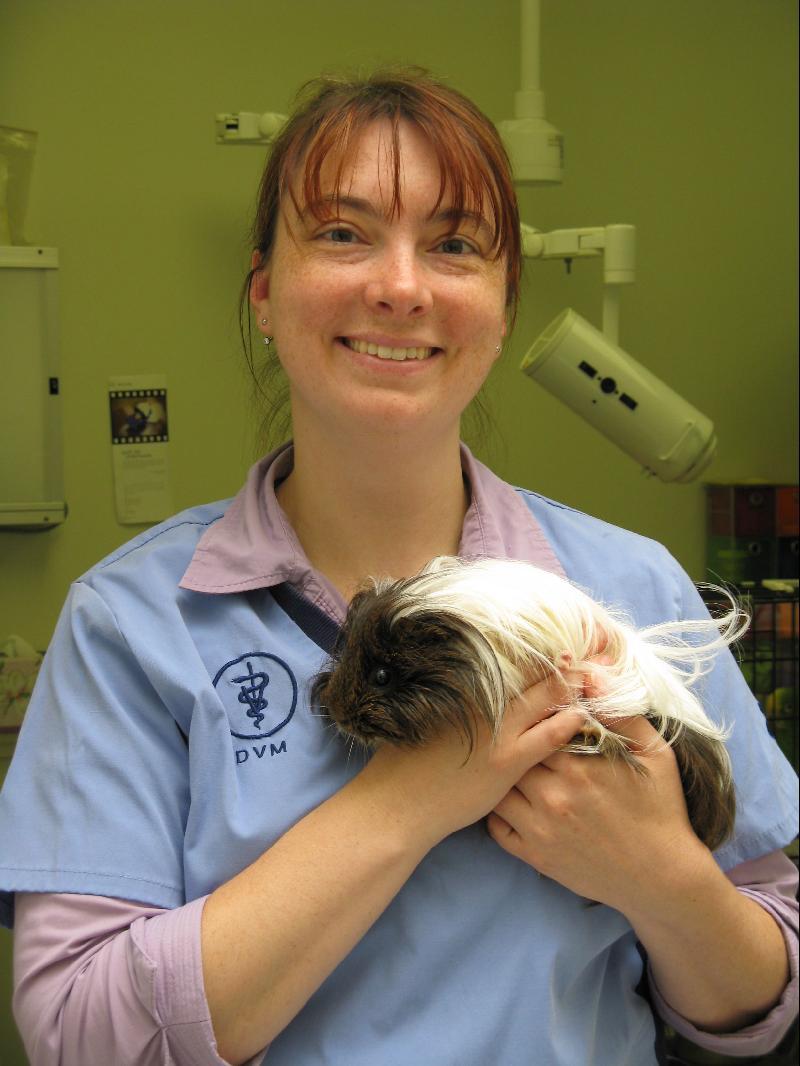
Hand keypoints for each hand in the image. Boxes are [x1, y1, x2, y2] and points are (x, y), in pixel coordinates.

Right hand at [356, 674, 588, 848]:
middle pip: (530, 675)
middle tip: (585, 653)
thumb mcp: (418, 717)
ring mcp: (497, 733)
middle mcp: (482, 704)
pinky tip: (584, 714)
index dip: (535, 653)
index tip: (557, 645)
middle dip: (559, 665)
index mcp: (463, 690)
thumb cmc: (402, 763)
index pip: (507, 662)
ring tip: (591, 677)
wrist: (399, 803)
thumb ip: (446, 700)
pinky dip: (569, 722)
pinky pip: (549, 736)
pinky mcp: (508, 761)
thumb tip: (455, 683)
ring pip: (544, 700)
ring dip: (569, 687)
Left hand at [487, 711, 704, 913]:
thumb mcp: (654, 754)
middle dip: (519, 747)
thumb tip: (593, 675)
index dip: (538, 720)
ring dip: (506, 778)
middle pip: (514, 757)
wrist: (664, 878)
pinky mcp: (535, 856)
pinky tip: (515, 802)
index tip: (543, 720)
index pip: (538, 727)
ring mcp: (540, 829)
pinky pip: (496, 828)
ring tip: (517, 771)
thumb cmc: (662, 809)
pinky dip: (498, 813)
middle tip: (525, 744)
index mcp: (578, 767)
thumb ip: (620, 713)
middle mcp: (552, 797)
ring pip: (500, 789)